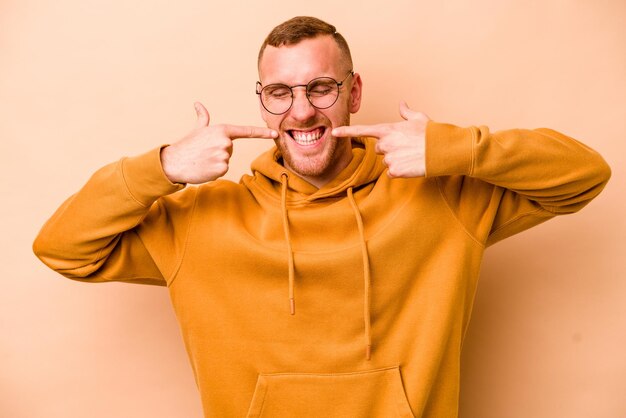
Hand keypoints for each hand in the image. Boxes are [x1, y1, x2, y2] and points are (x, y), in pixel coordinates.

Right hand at [161, 102, 276, 183]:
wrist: (174, 162)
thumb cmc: (187, 145)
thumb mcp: (197, 129)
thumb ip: (203, 117)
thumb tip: (198, 104)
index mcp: (221, 130)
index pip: (245, 131)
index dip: (262, 133)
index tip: (275, 133)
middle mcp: (225, 141)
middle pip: (231, 149)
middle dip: (220, 151)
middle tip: (205, 152)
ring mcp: (224, 155)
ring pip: (227, 160)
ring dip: (217, 161)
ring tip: (203, 159)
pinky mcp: (222, 168)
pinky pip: (224, 170)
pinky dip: (215, 171)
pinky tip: (205, 167)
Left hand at [332, 101, 428, 177]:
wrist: (443, 150)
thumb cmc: (432, 134)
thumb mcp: (419, 118)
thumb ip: (406, 113)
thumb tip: (401, 103)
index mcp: (389, 129)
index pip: (363, 130)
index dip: (347, 131)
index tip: (333, 132)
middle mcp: (386, 143)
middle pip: (379, 149)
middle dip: (389, 149)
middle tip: (406, 147)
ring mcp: (390, 158)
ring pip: (386, 162)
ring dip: (396, 160)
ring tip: (411, 155)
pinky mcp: (395, 171)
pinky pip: (392, 173)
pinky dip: (400, 171)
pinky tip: (411, 165)